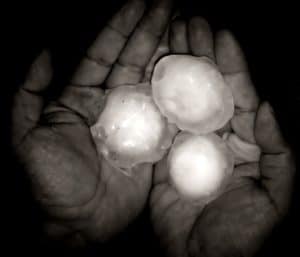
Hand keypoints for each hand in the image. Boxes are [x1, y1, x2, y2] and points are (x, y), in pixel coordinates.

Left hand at [12, 0, 171, 245]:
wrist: (80, 223)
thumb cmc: (53, 183)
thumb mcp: (27, 137)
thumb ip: (30, 94)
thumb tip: (46, 52)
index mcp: (82, 99)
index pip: (103, 55)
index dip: (119, 29)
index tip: (138, 5)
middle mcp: (110, 105)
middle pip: (131, 61)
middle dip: (148, 32)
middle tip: (168, 6)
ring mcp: (134, 122)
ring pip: (151, 81)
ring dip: (165, 54)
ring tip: (183, 26)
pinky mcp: (153, 141)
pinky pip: (167, 112)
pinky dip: (178, 90)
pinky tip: (191, 68)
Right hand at [150, 17, 294, 256]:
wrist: (200, 256)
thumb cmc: (243, 232)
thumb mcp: (276, 195)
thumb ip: (279, 152)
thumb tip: (269, 108)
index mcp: (246, 141)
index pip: (240, 96)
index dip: (232, 66)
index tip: (222, 36)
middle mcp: (217, 134)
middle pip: (210, 89)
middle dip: (202, 56)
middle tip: (189, 24)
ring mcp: (189, 141)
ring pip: (184, 98)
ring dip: (178, 69)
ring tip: (170, 36)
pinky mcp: (165, 152)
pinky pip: (162, 121)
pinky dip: (156, 98)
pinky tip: (149, 73)